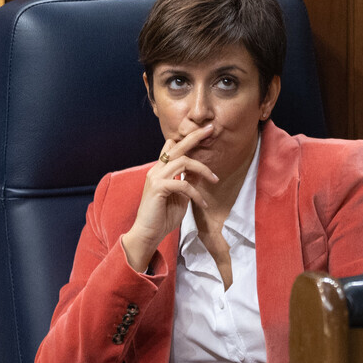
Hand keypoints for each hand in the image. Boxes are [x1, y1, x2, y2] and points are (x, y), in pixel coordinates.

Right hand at [121, 124, 218, 270]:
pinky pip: (183, 184)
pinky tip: (203, 203)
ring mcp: (156, 177)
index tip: (205, 132)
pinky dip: (196, 193)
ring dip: (203, 169)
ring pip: (183, 161)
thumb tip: (198, 172)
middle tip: (210, 128)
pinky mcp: (158, 188)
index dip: (187, 140)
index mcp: (160, 170)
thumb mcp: (180, 197)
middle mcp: (156, 170)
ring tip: (215, 180)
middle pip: (176, 146)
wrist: (148, 233)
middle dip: (194, 136)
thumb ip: (187, 182)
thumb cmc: (163, 217)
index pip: (172, 148)